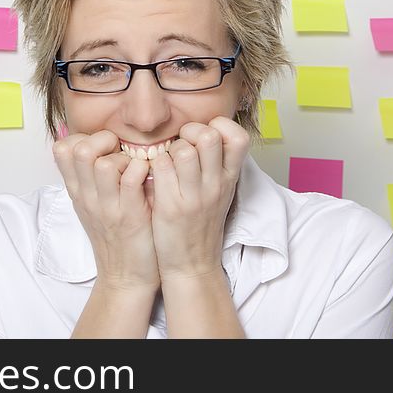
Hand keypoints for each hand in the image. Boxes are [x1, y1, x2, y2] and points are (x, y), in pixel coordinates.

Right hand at [52, 130, 159, 290]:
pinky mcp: (129, 216)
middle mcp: (87, 197)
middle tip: (121, 152)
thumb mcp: (92, 204)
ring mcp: (107, 207)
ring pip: (102, 164)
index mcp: (78, 191)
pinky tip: (148, 177)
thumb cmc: (115, 237)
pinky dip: (142, 170)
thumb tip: (93, 144)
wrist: (125, 277)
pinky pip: (130, 180)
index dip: (84, 137)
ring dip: (124, 158)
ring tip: (135, 167)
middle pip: (79, 150)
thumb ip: (90, 176)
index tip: (103, 147)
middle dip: (103, 140)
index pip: (62, 149)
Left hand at [148, 116, 250, 279]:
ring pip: (183, 150)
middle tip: (182, 144)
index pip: (239, 137)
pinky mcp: (171, 207)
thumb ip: (217, 164)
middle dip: (190, 131)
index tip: (204, 136)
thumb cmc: (202, 224)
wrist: (192, 265)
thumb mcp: (221, 192)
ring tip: (167, 163)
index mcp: (230, 179)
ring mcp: (194, 196)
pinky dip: (153, 165)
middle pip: (209, 136)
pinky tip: (153, 176)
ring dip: (170, 150)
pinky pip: (160, 168)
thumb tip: (206, 131)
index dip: (220, 126)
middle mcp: (216, 185)